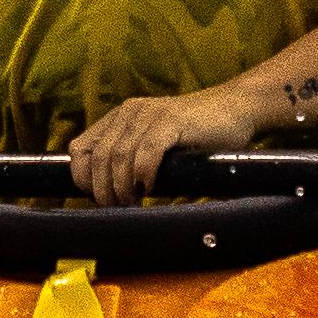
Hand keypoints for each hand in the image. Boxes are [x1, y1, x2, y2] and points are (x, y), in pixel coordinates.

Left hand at [68, 84, 254, 202]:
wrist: (237, 108)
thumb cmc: (198, 135)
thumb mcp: (156, 146)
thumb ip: (133, 162)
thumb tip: (113, 201)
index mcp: (120, 118)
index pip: (80, 149)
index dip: (83, 178)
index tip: (98, 199)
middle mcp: (130, 112)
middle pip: (98, 157)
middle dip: (104, 190)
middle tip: (118, 208)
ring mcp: (150, 113)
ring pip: (119, 157)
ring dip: (122, 187)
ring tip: (133, 203)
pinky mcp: (172, 120)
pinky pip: (146, 151)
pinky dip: (143, 174)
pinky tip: (149, 188)